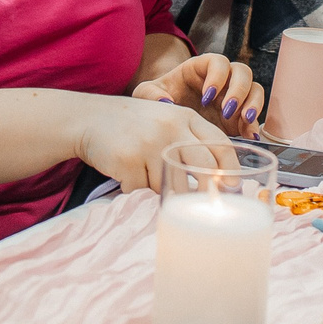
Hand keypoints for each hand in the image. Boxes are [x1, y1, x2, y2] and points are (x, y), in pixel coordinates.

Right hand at [75, 96, 233, 191]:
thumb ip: (190, 141)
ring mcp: (149, 143)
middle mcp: (170, 127)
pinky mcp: (128, 160)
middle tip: (206, 206)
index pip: (220, 143)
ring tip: (146, 174)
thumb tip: (218, 180)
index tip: (233, 187)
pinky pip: (143, 189)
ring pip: (171, 184)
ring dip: (161, 188)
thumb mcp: (167, 122)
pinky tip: (127, 172)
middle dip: (208, 190)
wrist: (89, 118)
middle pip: (204, 167)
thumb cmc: (134, 126)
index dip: (231, 168)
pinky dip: (137, 188)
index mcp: (185, 117)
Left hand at [135, 53, 266, 134]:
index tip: (207, 97)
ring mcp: (232, 97)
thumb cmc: (157, 99)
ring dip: (253, 103)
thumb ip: (151, 94)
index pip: (218, 61)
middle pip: (242, 72)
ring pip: (255, 90)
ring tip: (245, 120)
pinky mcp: (238, 118)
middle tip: (227, 110)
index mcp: (200, 68)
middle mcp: (221, 79)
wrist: (164, 120)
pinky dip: (254, 125)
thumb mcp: (146, 94)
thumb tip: (166, 103)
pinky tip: (249, 136)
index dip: (217, 76)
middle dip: (239, 90)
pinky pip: (254, 116)